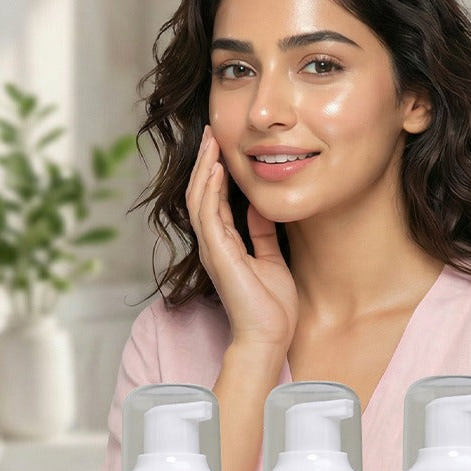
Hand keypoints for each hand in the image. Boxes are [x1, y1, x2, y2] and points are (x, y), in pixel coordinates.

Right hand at [186, 127, 297, 350]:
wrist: (268, 337)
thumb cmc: (271, 307)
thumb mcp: (271, 260)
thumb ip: (263, 235)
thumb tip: (261, 209)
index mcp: (225, 245)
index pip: (216, 200)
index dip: (218, 172)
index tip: (224, 147)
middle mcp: (213, 244)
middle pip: (201, 194)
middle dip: (207, 162)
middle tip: (213, 133)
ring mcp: (213, 248)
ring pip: (199, 199)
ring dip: (205, 168)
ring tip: (212, 141)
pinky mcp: (218, 254)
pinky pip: (208, 214)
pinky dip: (210, 189)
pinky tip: (216, 168)